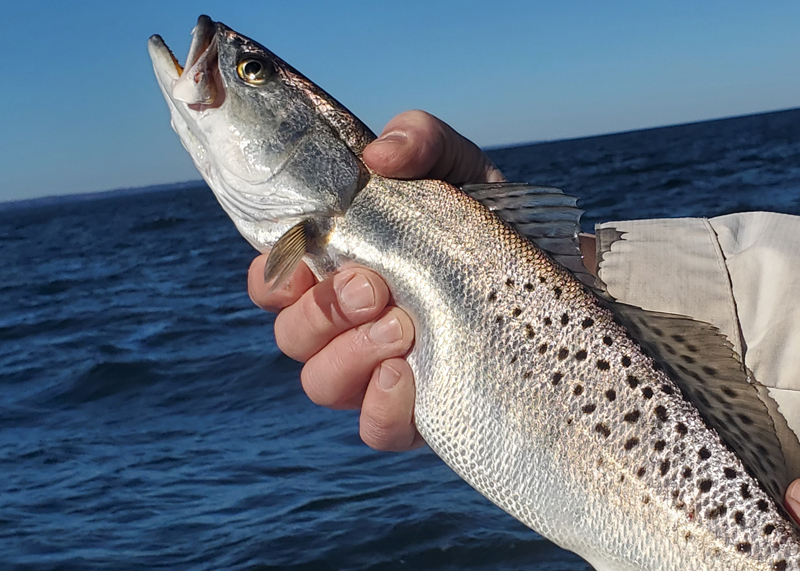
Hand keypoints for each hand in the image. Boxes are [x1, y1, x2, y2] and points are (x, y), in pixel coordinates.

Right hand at [248, 111, 503, 450]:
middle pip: (290, 335)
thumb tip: (380, 155)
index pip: (273, 281)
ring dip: (350, 353)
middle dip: (323, 311)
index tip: (302, 260)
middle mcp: (348, 323)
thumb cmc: (488, 220)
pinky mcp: (417, 415)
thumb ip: (419, 140)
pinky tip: (409, 375)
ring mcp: (378, 371)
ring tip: (405, 327)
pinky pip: (373, 430)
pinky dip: (381, 406)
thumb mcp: (457, 167)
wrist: (553, 274)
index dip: (271, 276)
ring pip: (320, 382)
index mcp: (341, 266)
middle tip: (374, 287)